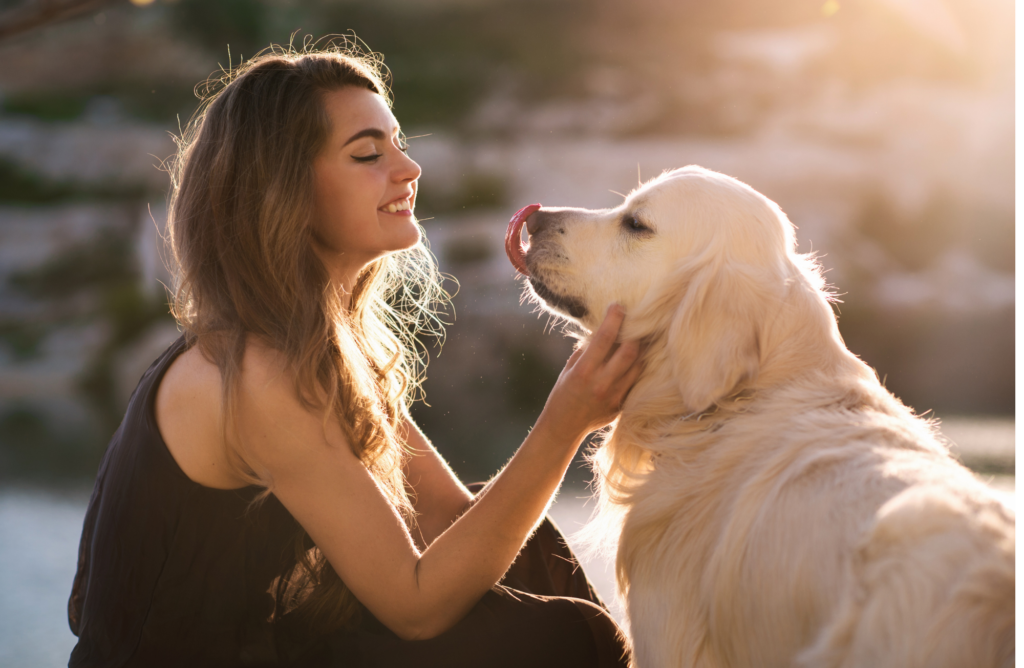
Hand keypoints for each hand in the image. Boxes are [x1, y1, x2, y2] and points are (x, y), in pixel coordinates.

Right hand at [537, 304, 642, 443]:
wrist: (564, 427)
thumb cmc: (563, 393)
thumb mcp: (569, 369)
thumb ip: (587, 351)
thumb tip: (603, 330)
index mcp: (584, 371)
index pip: (605, 338)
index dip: (614, 318)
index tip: (618, 306)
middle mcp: (602, 384)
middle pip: (630, 351)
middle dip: (634, 333)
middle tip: (633, 322)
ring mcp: (615, 396)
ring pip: (638, 365)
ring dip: (639, 349)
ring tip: (637, 338)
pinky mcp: (622, 405)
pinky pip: (636, 381)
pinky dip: (637, 367)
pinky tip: (635, 359)